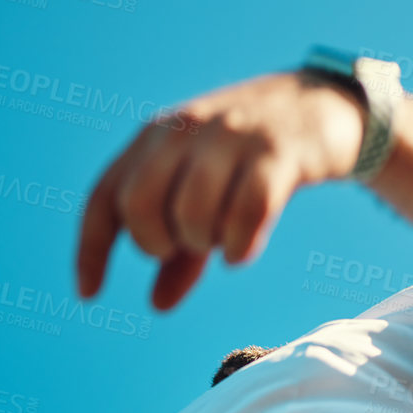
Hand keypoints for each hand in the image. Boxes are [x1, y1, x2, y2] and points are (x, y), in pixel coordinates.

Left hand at [76, 70, 365, 310]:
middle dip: (157, 244)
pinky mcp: (276, 153)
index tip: (88, 295)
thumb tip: (157, 305)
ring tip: (222, 239)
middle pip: (139, 205)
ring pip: (191, 214)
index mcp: (156, 136)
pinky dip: (239, 246)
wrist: (325, 106)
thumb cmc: (251, 160)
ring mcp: (230, 137)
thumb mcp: (206, 197)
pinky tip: (242, 249)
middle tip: (183, 249)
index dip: (90, 249)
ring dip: (204, 243)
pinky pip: (244, 217)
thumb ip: (180, 251)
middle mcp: (185, 129)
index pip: (105, 196)